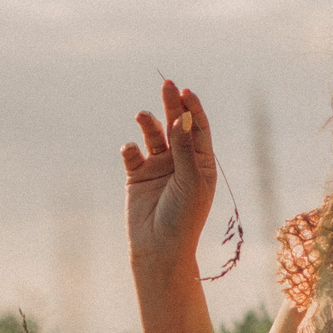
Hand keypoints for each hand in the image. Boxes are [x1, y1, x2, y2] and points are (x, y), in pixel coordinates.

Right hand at [121, 79, 215, 270]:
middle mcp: (180, 161)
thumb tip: (180, 119)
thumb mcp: (190, 181)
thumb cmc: (184, 218)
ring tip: (142, 115)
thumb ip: (184, 149)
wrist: (160, 249)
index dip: (193, 109)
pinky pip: (133, 155)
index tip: (186, 92)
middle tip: (167, 84)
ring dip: (149, 124)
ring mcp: (158, 167)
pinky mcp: (137, 176)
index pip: (198, 128)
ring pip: (153, 136)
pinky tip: (130, 150)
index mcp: (201, 162)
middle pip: (176, 125)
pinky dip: (130, 149)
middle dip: (172, 105)